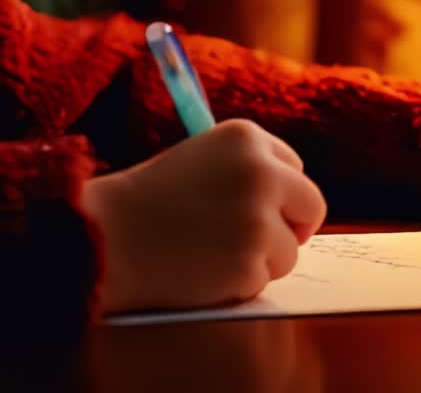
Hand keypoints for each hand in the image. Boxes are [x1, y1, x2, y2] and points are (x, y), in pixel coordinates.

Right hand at [81, 118, 326, 313]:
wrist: (110, 235)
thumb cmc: (150, 197)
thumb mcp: (201, 158)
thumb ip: (245, 168)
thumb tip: (290, 198)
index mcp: (245, 136)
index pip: (294, 166)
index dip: (279, 191)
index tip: (258, 205)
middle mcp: (260, 171)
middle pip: (310, 205)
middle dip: (290, 225)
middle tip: (254, 237)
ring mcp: (258, 218)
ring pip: (290, 250)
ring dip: (261, 258)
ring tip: (213, 250)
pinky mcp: (250, 262)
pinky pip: (265, 280)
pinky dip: (241, 283)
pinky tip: (205, 269)